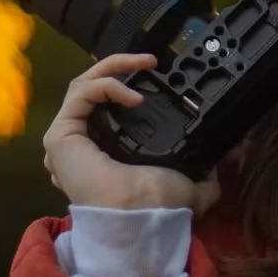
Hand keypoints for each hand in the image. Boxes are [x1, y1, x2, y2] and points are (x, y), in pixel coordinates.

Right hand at [42, 53, 221, 214]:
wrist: (141, 216)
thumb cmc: (160, 205)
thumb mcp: (191, 186)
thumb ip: (203, 177)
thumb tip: (216, 170)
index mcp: (108, 152)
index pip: (108, 106)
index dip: (127, 85)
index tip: (156, 75)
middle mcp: (85, 143)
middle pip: (94, 89)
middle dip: (120, 66)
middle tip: (151, 60)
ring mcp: (69, 138)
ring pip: (83, 84)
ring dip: (114, 66)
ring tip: (146, 63)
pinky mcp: (60, 134)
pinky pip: (80, 94)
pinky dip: (108, 84)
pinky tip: (134, 95)